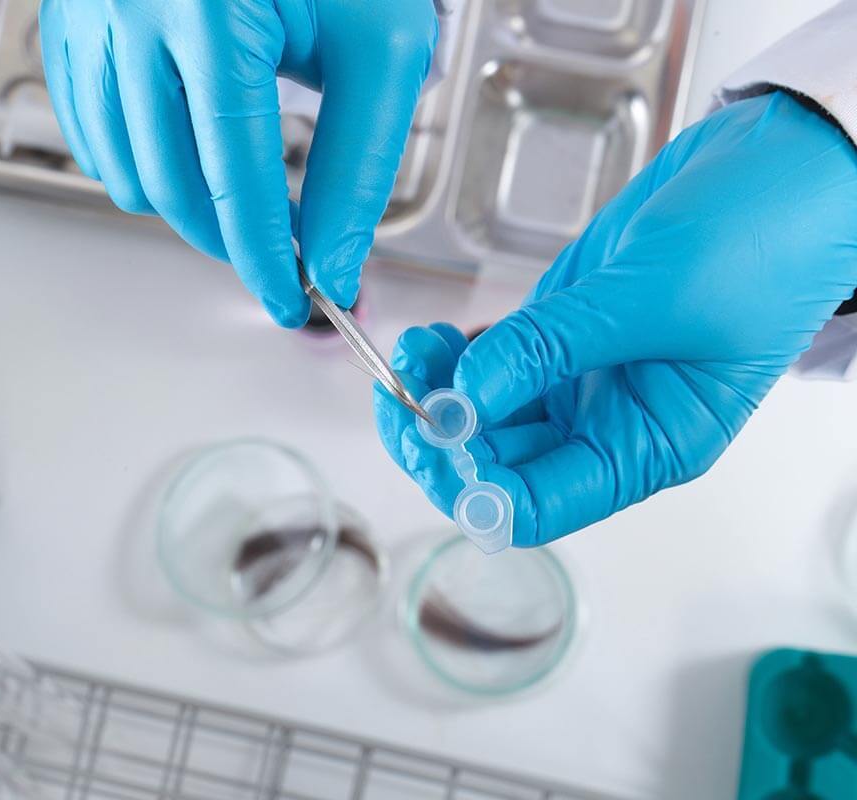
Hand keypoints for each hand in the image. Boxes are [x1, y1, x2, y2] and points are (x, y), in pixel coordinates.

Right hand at [38, 0, 437, 325]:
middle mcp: (132, 11)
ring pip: (123, 170)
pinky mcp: (69, 21)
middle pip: (171, 185)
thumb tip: (331, 261)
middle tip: (280, 249)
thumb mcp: (379, 44)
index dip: (265, 255)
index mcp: (211, 11)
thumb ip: (357, 162)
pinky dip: (138, 163)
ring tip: (238, 187)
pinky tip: (185, 149)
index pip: (233, 176)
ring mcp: (88, 16)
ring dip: (185, 203)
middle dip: (229, 237)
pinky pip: (90, 131)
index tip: (291, 299)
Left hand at [376, 91, 856, 545]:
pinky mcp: (558, 335)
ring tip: (413, 351)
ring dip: (435, 395)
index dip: (472, 486)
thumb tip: (466, 396)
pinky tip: (430, 338)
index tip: (432, 436)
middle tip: (399, 391)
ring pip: (483, 417)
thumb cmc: (760, 242)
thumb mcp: (653, 299)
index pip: (536, 506)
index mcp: (645, 447)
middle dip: (439, 438)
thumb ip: (552, 348)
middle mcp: (605, 426)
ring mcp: (577, 380)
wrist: (784, 164)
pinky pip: (489, 368)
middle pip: (496, 467)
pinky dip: (452, 361)